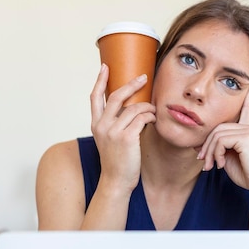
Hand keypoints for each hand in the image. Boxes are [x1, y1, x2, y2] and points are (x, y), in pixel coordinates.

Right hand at [90, 64, 155, 191]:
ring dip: (147, 106)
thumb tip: (132, 106)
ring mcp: (113, 132)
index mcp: (96, 124)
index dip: (100, 80)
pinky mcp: (127, 138)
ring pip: (133, 108)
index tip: (105, 66)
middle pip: (116, 96)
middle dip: (132, 84)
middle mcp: (102, 126)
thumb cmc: (117, 160)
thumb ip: (115, 123)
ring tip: (153, 110)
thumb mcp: (110, 139)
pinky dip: (150, 116)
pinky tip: (153, 119)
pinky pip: (141, 119)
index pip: (95, 97)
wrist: (116, 181)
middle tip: (143, 77)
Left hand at [197, 78, 248, 195]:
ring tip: (210, 166)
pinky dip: (215, 153)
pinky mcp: (246, 137)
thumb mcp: (227, 158)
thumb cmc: (247, 173)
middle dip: (206, 145)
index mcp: (247, 129)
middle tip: (203, 162)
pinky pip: (220, 140)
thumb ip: (217, 147)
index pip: (248, 106)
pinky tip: (219, 164)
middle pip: (217, 127)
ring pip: (216, 134)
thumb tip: (197, 144)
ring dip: (209, 152)